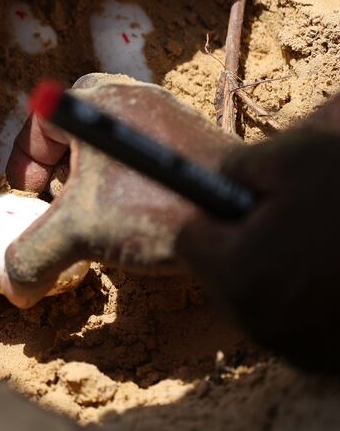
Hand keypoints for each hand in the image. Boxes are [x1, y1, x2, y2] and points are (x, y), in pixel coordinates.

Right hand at [1, 73, 237, 307]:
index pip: (39, 122)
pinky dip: (121, 182)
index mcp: (95, 101)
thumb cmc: (154, 205)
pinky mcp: (187, 139)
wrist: (241, 211)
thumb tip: (15, 288)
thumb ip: (33, 256)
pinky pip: (136, 153)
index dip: (24, 162)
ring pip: (105, 143)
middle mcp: (128, 97)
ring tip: (91, 215)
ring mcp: (162, 115)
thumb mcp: (78, 231)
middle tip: (54, 202)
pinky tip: (130, 216)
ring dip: (88, 179)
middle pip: (72, 129)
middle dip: (55, 169)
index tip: (27, 196)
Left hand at [176, 125, 339, 372]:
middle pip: (219, 276)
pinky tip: (331, 277)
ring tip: (318, 248)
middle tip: (289, 224)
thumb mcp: (292, 156)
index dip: (215, 215)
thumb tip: (219, 180)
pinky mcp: (327, 361)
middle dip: (242, 248)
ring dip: (275, 276)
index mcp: (238, 274)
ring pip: (256, 301)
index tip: (245, 203)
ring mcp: (297, 349)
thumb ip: (237, 168)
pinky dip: (305, 303)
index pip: (190, 240)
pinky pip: (294, 326)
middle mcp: (259, 323)